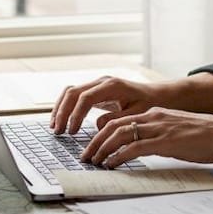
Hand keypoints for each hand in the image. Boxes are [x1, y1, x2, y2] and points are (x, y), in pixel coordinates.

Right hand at [50, 75, 166, 133]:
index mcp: (112, 86)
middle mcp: (102, 82)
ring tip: (55, 127)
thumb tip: (98, 126)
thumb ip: (117, 120)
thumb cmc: (149, 104)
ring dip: (60, 108)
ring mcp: (97, 85)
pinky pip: (76, 96)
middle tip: (57, 131)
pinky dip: (66, 107)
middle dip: (63, 112)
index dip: (76, 115)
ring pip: (71, 92)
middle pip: (73, 92)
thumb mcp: (136, 114)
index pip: (85, 98)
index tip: (72, 131)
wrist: (157, 95)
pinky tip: (62, 121)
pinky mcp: (96, 91)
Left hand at [79, 107, 212, 167]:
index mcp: (154, 114)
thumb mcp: (176, 131)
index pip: (120, 121)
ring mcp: (158, 128)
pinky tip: (111, 165)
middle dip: (95, 142)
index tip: (93, 147)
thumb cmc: (205, 136)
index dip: (102, 134)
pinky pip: (134, 147)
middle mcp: (153, 117)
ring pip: (119, 135)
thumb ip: (158, 136)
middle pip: (113, 126)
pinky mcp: (164, 141)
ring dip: (102, 149)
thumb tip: (143, 148)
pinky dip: (118, 156)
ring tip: (93, 162)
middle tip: (85, 156)